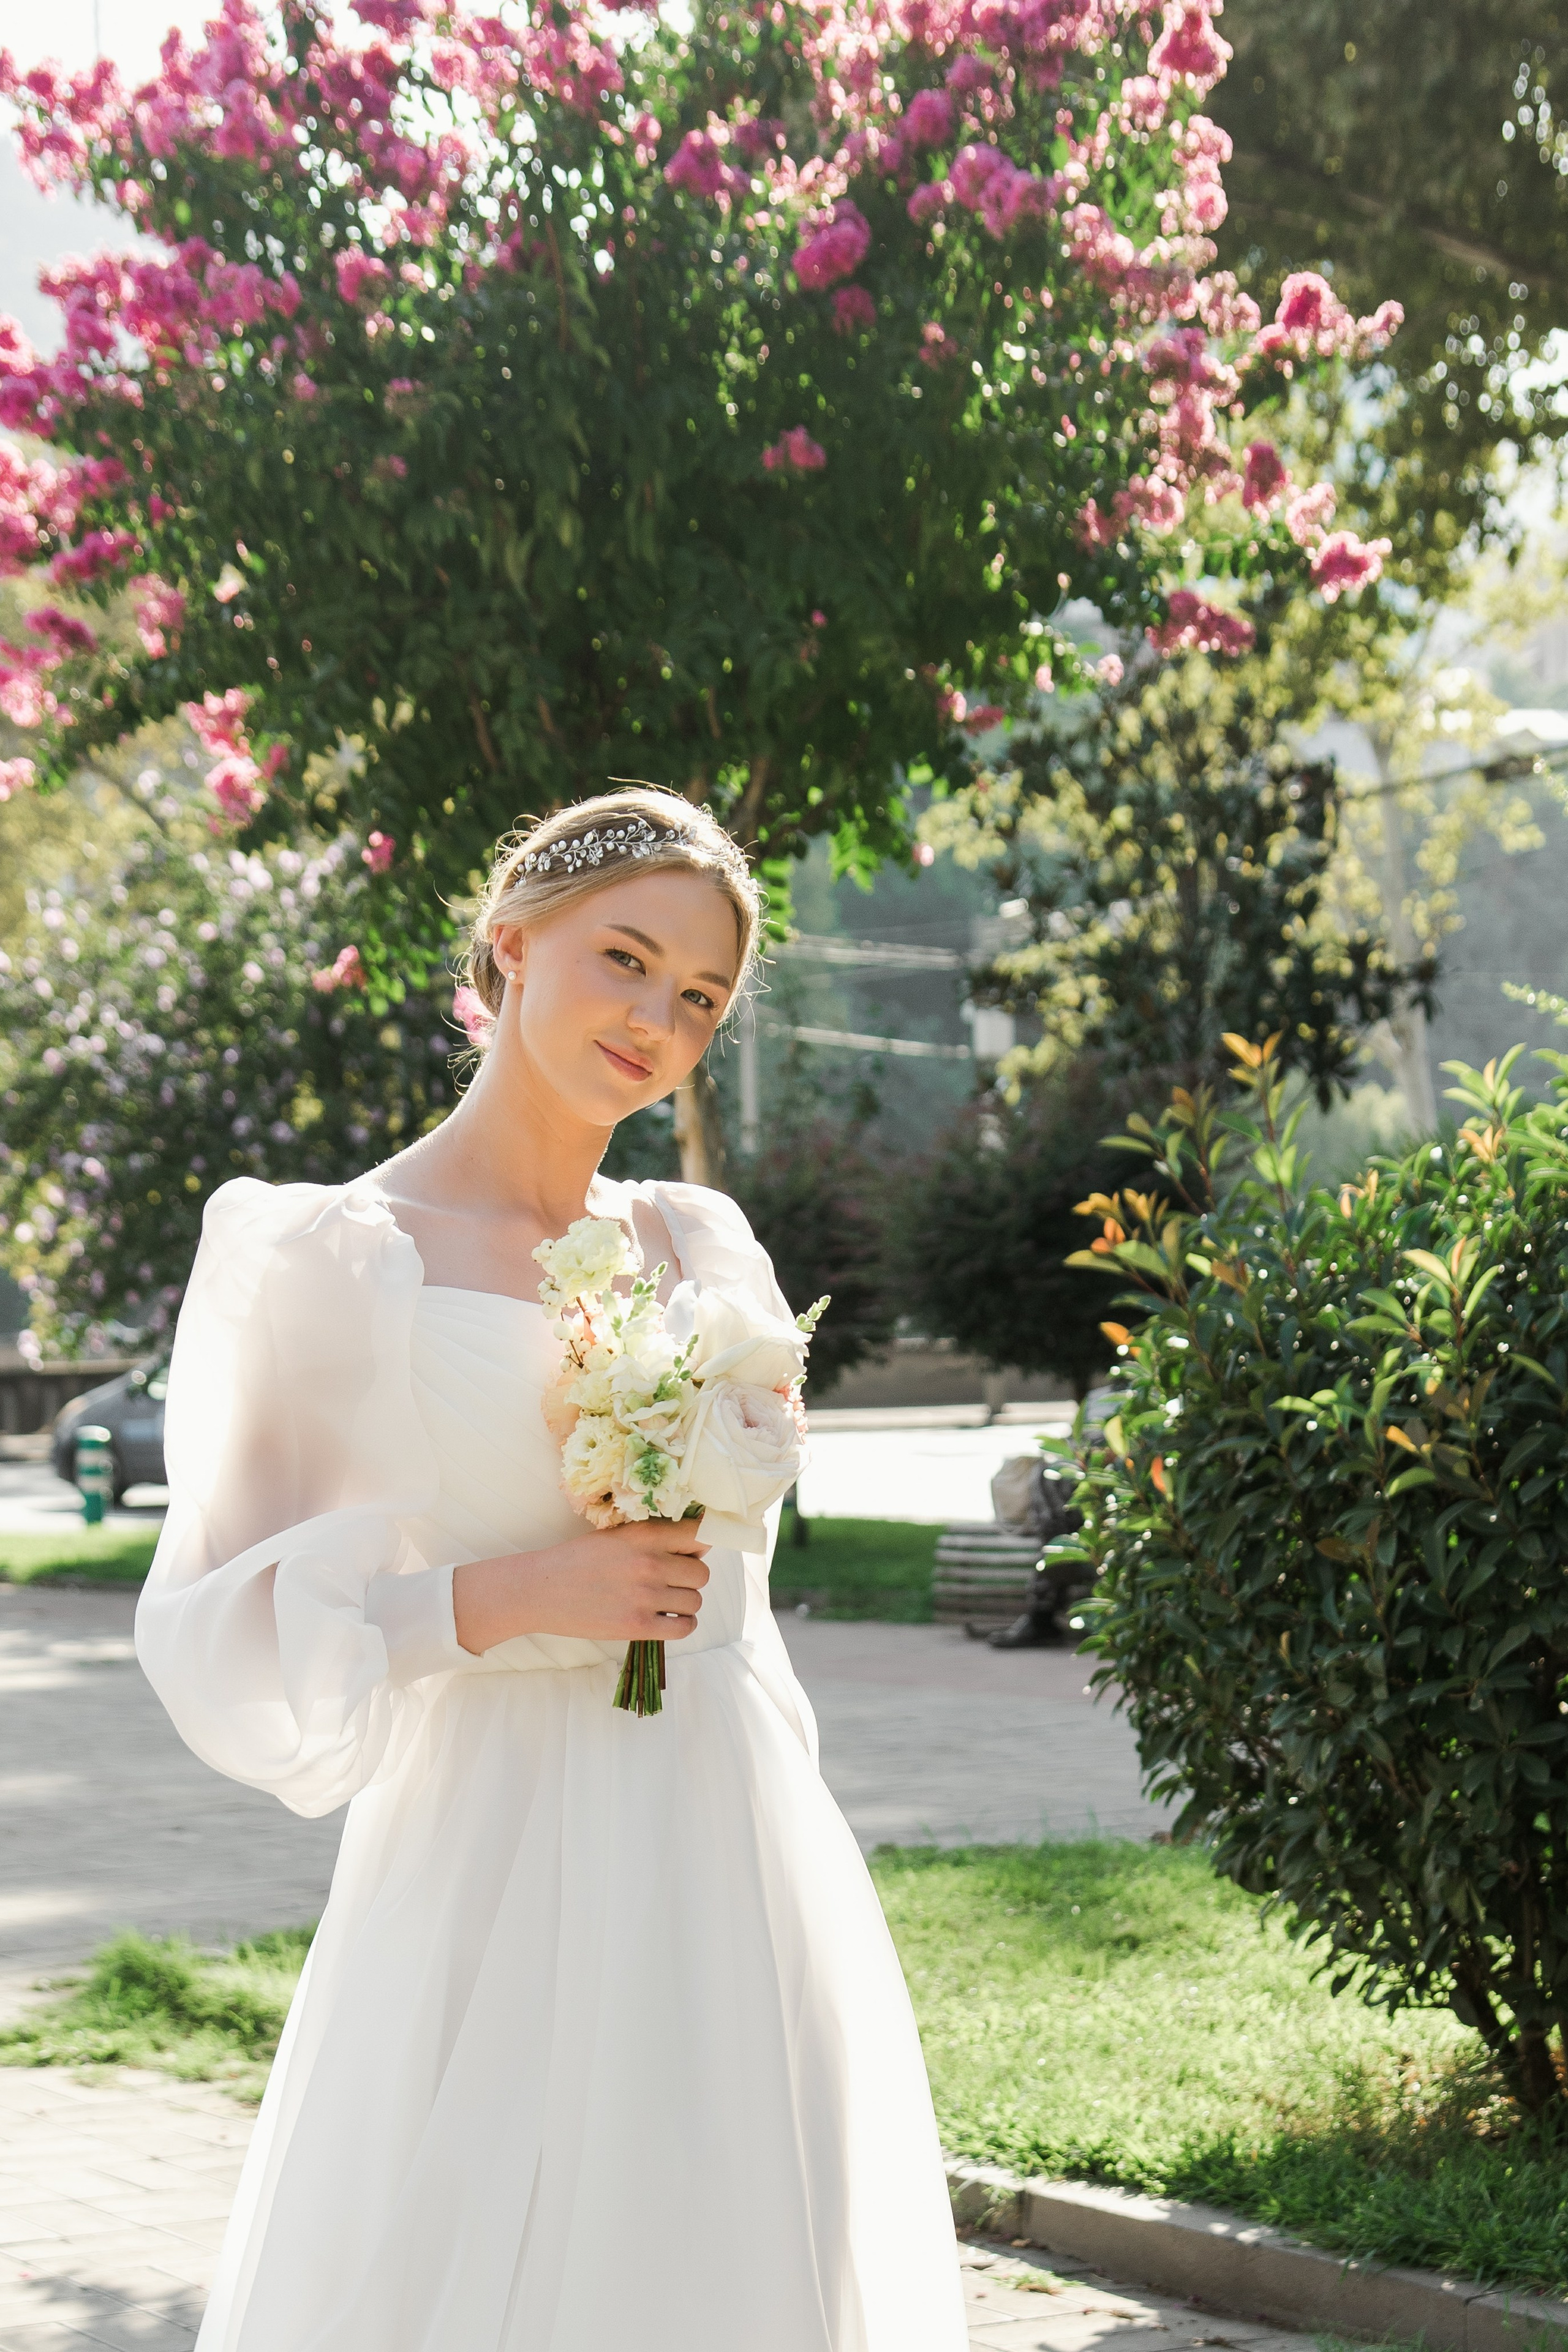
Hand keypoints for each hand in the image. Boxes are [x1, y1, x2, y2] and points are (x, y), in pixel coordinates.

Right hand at [452, 1517, 709, 1655]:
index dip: (701, 1546)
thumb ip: (653, 1537)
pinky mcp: (638, 1626)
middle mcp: (649, 1563)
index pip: (699, 1535)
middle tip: (671, 1581)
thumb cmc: (577, 1560)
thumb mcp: (616, 1536)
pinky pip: (684, 1627)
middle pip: (702, 1573)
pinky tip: (667, 1619)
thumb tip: (700, 1547)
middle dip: (690, 1578)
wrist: (540, 1590)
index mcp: (643, 1534)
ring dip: (685, 1603)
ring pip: (695, 1601)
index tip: (691, 1553)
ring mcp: (645, 1596)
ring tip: (664, 1601)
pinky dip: (682, 1625)